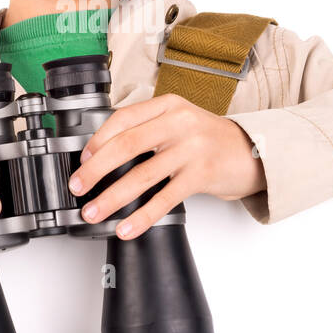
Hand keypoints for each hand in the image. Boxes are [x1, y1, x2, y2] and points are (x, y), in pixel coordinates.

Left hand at [67, 93, 266, 239]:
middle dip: (95, 170)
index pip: (123, 118)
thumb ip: (148, 128)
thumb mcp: (179, 121)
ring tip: (93, 212)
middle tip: (78, 187)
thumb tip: (104, 154)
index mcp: (168, 105)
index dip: (98, 140)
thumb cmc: (210, 139)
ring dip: (111, 197)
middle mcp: (179, 122)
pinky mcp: (202, 174)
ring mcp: (192, 148)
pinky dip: (142, 216)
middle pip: (126, 145)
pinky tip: (126, 227)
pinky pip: (164, 199)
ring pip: (142, 175)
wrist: (254, 151)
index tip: (82, 160)